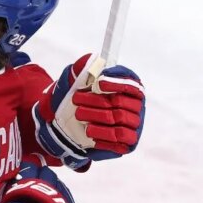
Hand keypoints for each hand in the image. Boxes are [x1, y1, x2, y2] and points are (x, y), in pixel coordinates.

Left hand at [34, 54, 144, 169]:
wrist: (67, 126)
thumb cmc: (77, 100)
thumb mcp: (74, 81)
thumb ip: (82, 68)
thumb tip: (91, 60)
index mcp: (128, 89)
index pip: (131, 84)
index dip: (117, 82)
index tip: (99, 83)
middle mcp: (135, 107)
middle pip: (120, 102)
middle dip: (96, 100)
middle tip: (76, 100)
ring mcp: (133, 125)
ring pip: (119, 119)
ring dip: (96, 116)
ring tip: (79, 114)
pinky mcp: (127, 142)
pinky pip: (120, 139)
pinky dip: (103, 134)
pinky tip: (89, 130)